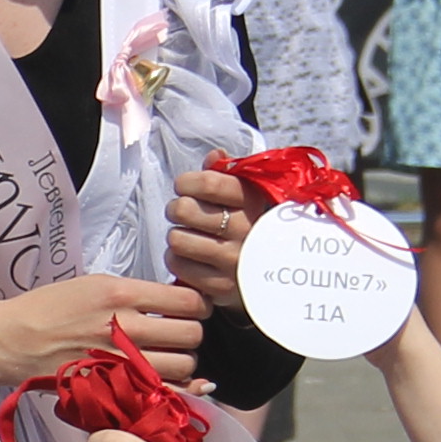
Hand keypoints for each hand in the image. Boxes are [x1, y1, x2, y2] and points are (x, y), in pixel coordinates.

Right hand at [0, 270, 203, 389]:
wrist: (13, 340)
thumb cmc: (49, 308)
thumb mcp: (93, 284)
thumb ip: (134, 294)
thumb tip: (172, 301)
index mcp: (121, 294)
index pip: (187, 301)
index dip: (197, 306)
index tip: (191, 310)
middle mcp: (124, 327)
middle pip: (191, 335)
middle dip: (191, 336)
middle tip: (180, 337)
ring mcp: (120, 362)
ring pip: (183, 367)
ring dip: (184, 364)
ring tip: (169, 360)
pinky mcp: (112, 389)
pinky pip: (162, 394)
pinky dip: (176, 391)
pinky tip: (172, 384)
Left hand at [167, 162, 254, 308]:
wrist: (265, 271)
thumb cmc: (246, 224)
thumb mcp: (244, 195)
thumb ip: (227, 173)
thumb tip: (215, 156)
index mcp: (253, 201)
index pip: (209, 183)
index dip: (187, 181)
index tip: (183, 186)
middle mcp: (246, 230)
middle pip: (184, 209)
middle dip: (176, 208)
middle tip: (181, 212)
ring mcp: (234, 260)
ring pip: (177, 238)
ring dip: (175, 235)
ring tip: (186, 235)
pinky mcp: (220, 285)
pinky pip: (178, 265)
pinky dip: (176, 259)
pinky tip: (188, 256)